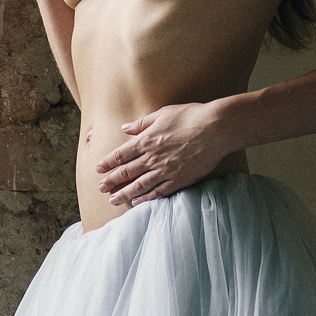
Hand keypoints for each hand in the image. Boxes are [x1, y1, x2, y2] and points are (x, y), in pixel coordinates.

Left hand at [97, 100, 235, 208]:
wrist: (216, 128)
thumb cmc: (191, 116)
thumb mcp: (163, 114)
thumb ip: (142, 123)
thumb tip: (125, 128)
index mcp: (146, 140)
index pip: (121, 154)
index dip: (108, 163)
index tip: (99, 169)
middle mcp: (152, 158)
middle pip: (126, 172)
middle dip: (111, 181)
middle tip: (101, 188)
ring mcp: (165, 170)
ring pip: (139, 185)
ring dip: (124, 193)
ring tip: (113, 199)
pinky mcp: (179, 180)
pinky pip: (158, 192)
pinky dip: (146, 198)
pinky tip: (137, 202)